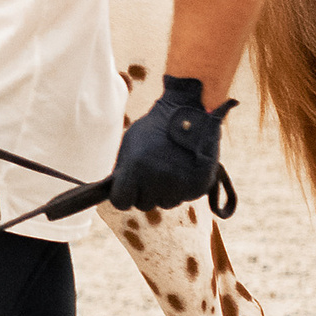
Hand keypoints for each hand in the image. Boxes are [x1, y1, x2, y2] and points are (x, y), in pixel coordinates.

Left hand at [109, 77, 233, 211]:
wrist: (190, 110)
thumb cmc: (155, 127)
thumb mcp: (131, 143)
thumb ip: (123, 169)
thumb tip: (115, 191)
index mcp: (135, 168)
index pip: (121, 202)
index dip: (124, 195)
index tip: (129, 188)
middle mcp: (157, 180)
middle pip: (144, 205)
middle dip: (145, 192)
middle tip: (153, 172)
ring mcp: (179, 185)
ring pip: (166, 203)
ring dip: (166, 191)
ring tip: (170, 168)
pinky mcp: (199, 186)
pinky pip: (185, 197)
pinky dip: (184, 187)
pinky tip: (185, 168)